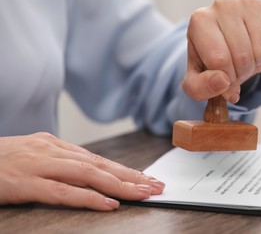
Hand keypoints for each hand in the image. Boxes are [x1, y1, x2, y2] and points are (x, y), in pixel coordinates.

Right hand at [0, 132, 164, 210]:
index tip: (146, 178)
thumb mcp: (33, 155)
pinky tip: (109, 204)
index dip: (124, 169)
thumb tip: (88, 173)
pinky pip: (63, 191)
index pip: (98, 159)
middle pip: (100, 164)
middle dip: (131, 175)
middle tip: (155, 185)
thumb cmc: (1, 160)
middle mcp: (52, 151)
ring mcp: (40, 165)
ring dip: (119, 184)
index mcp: (55, 145)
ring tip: (143, 193)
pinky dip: (88, 198)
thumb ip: (60, 162)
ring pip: (88, 174)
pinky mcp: (26, 183)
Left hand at [183, 0, 260, 102]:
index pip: (219, 60)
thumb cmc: (209, 60)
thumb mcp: (196, 81)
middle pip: (242, 57)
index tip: (223, 78)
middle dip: (242, 74)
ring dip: (258, 65)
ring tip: (247, 59)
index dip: (226, 80)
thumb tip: (223, 82)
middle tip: (236, 70)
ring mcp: (250, 3)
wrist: (228, 42)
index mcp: (200, 21)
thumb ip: (201, 87)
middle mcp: (223, 5)